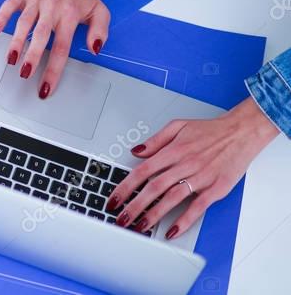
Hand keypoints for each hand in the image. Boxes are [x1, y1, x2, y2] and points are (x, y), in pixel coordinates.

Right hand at [0, 0, 107, 98]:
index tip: (45, 86)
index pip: (61, 47)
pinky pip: (9, 4)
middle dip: (32, 56)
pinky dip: (0, 16)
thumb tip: (95, 49)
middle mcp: (52, 6)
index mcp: (70, 14)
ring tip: (11, 60)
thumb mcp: (100, 11)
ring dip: (16, 41)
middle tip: (25, 74)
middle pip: (41, 35)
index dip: (53, 69)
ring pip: (24, 22)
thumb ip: (100, 32)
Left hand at [108, 97, 279, 238]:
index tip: (114, 199)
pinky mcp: (216, 189)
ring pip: (172, 199)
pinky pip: (198, 207)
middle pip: (154, 188)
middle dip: (134, 205)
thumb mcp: (178, 126)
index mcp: (173, 150)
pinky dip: (184, 221)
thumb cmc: (211, 130)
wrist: (242, 132)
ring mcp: (201, 178)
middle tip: (121, 218)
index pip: (142, 171)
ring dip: (154, 215)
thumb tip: (136, 151)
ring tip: (140, 227)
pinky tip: (171, 231)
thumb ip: (155, 140)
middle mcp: (185, 164)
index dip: (125, 187)